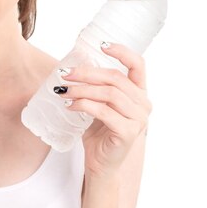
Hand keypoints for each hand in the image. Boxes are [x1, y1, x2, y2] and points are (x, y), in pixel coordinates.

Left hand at [56, 42, 151, 176]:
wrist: (101, 162)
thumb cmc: (99, 131)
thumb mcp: (98, 103)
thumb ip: (94, 87)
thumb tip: (71, 66)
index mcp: (138, 92)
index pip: (138, 65)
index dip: (122, 52)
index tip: (102, 45)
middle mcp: (143, 103)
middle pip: (115, 78)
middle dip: (86, 73)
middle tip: (64, 74)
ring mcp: (138, 119)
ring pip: (109, 93)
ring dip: (82, 90)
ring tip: (64, 92)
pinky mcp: (128, 132)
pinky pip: (103, 111)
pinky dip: (83, 105)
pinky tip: (70, 106)